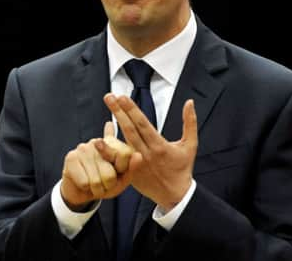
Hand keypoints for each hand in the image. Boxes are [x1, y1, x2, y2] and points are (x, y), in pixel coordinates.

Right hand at [61, 122, 141, 210]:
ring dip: (97, 188)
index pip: (125, 153)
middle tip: (103, 180)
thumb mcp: (122, 179)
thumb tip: (138, 155)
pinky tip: (83, 182)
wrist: (81, 191)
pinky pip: (84, 182)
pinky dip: (86, 188)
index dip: (123, 168)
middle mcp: (98, 142)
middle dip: (108, 184)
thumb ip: (131, 168)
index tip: (118, 170)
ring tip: (93, 182)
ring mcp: (83, 148)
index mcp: (113, 143)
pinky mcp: (71, 157)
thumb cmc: (104, 183)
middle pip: (110, 173)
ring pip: (96, 180)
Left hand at [102, 93, 197, 211]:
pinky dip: (109, 146)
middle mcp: (146, 153)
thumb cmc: (182, 168)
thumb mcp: (190, 145)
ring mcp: (136, 163)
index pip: (142, 124)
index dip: (131, 110)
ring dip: (112, 126)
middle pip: (129, 129)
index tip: (122, 97)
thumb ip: (190, 122)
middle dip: (118, 112)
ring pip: (121, 142)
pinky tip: (101, 136)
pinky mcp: (129, 172)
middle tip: (109, 97)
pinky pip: (117, 157)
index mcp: (159, 146)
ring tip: (105, 113)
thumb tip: (189, 102)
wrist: (175, 195)